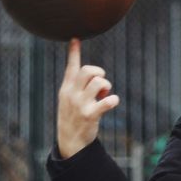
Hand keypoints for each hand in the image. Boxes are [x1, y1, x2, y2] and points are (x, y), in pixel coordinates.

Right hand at [57, 38, 120, 158]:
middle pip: (89, 70)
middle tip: (101, 84)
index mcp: (66, 88)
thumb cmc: (73, 117)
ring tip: (104, 96)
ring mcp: (80, 104)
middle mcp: (72, 94)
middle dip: (100, 73)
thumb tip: (95, 73)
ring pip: (99, 82)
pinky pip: (108, 101)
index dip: (74, 52)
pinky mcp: (90, 115)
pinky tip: (111, 103)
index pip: (71, 67)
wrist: (70, 142)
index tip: (75, 39)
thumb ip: (77, 85)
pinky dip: (113, 100)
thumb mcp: (68, 99)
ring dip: (106, 87)